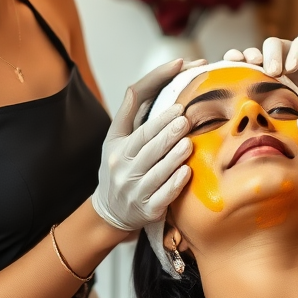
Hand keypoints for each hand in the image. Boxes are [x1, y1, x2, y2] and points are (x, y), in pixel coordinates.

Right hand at [91, 60, 195, 231]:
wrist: (110, 212)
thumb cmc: (118, 168)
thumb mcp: (114, 140)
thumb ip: (126, 115)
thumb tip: (139, 86)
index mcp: (118, 149)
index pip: (139, 128)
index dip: (159, 116)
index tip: (178, 103)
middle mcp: (124, 169)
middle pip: (147, 148)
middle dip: (167, 133)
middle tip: (185, 119)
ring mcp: (135, 191)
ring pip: (156, 172)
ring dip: (173, 157)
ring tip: (188, 143)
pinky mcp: (147, 209)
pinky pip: (162, 196)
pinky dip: (174, 184)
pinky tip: (186, 172)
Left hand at [224, 34, 297, 108]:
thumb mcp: (277, 115)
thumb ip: (259, 114)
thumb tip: (235, 126)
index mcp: (257, 75)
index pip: (240, 63)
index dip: (233, 62)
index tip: (229, 68)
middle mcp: (271, 60)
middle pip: (254, 51)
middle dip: (250, 56)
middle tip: (253, 67)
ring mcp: (290, 51)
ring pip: (274, 43)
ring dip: (272, 55)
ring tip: (275, 72)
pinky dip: (296, 52)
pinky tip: (293, 67)